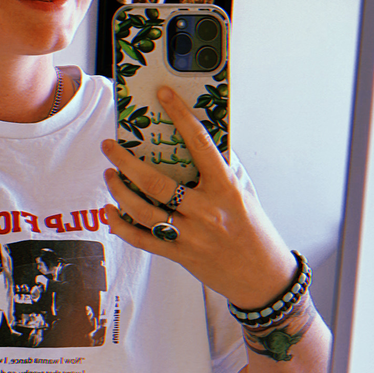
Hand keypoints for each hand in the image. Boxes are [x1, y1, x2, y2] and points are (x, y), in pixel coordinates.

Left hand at [101, 87, 297, 309]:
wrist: (263, 277)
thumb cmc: (255, 231)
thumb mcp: (243, 195)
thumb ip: (220, 172)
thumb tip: (193, 144)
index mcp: (226, 188)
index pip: (200, 143)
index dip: (180, 115)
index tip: (164, 95)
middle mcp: (207, 211)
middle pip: (156, 182)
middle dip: (126, 161)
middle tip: (110, 146)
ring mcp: (192, 236)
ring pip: (143, 210)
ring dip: (119, 190)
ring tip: (110, 174)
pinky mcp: (180, 256)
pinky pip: (143, 239)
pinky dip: (122, 224)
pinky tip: (111, 211)